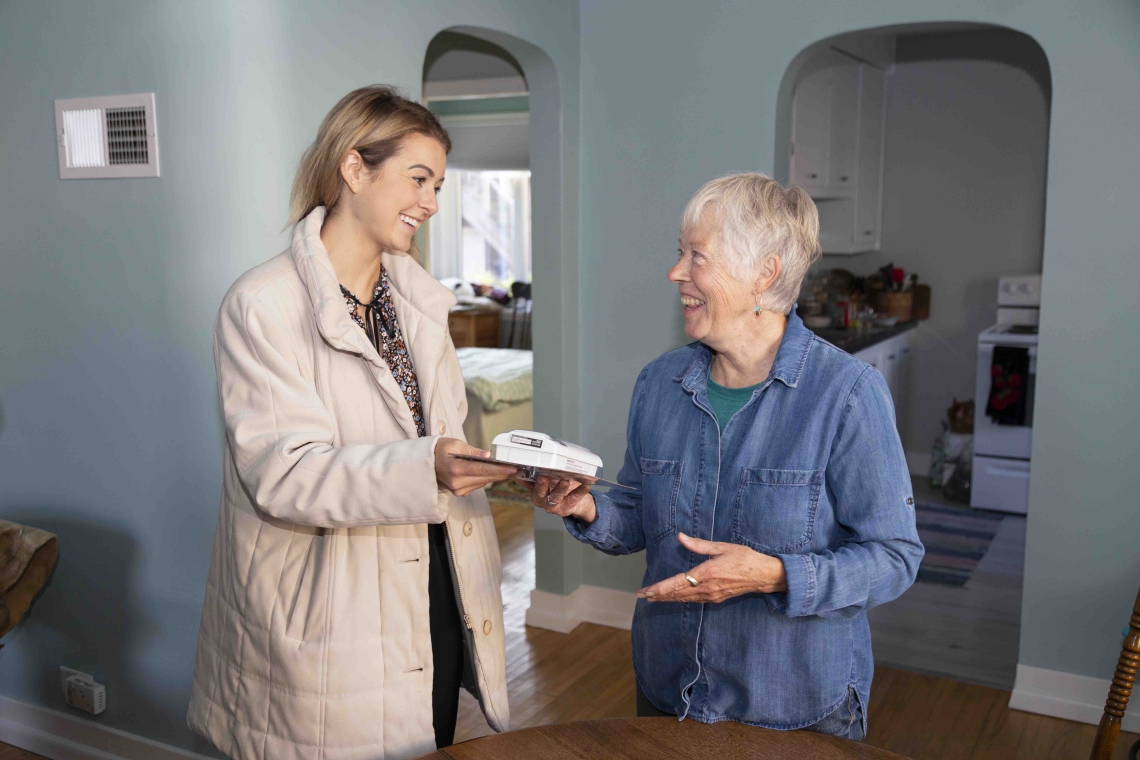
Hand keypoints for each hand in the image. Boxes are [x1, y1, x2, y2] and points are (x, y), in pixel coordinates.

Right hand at [434, 438, 516, 495]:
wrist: (427, 462)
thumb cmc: (440, 450)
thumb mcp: (455, 444)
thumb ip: (472, 451)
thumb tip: (488, 455)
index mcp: (456, 469)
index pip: (482, 470)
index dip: (499, 470)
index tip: (512, 469)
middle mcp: (457, 483)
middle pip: (485, 478)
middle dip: (501, 473)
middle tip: (515, 468)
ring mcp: (458, 490)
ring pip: (483, 483)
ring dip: (495, 476)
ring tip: (507, 469)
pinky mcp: (460, 493)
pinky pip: (477, 485)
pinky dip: (485, 479)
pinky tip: (493, 473)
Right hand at [517, 474, 595, 522]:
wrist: (576, 501)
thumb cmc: (562, 486)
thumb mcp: (551, 477)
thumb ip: (544, 470)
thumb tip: (543, 458)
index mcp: (534, 489)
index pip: (525, 482)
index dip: (521, 476)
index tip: (520, 469)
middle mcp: (540, 499)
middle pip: (539, 491)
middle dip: (541, 483)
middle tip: (544, 475)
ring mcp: (552, 506)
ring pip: (555, 497)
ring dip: (560, 488)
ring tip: (565, 480)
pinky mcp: (565, 509)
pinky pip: (573, 499)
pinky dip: (580, 491)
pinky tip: (586, 485)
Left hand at [636, 532, 786, 602]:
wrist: (764, 575)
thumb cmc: (744, 558)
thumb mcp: (721, 547)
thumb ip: (699, 545)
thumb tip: (680, 537)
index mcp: (706, 573)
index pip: (677, 583)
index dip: (659, 588)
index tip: (646, 591)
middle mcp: (706, 588)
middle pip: (677, 594)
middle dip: (658, 595)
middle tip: (642, 596)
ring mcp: (711, 595)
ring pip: (684, 599)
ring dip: (667, 598)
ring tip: (653, 598)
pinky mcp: (716, 598)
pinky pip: (693, 600)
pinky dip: (680, 599)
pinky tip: (674, 598)